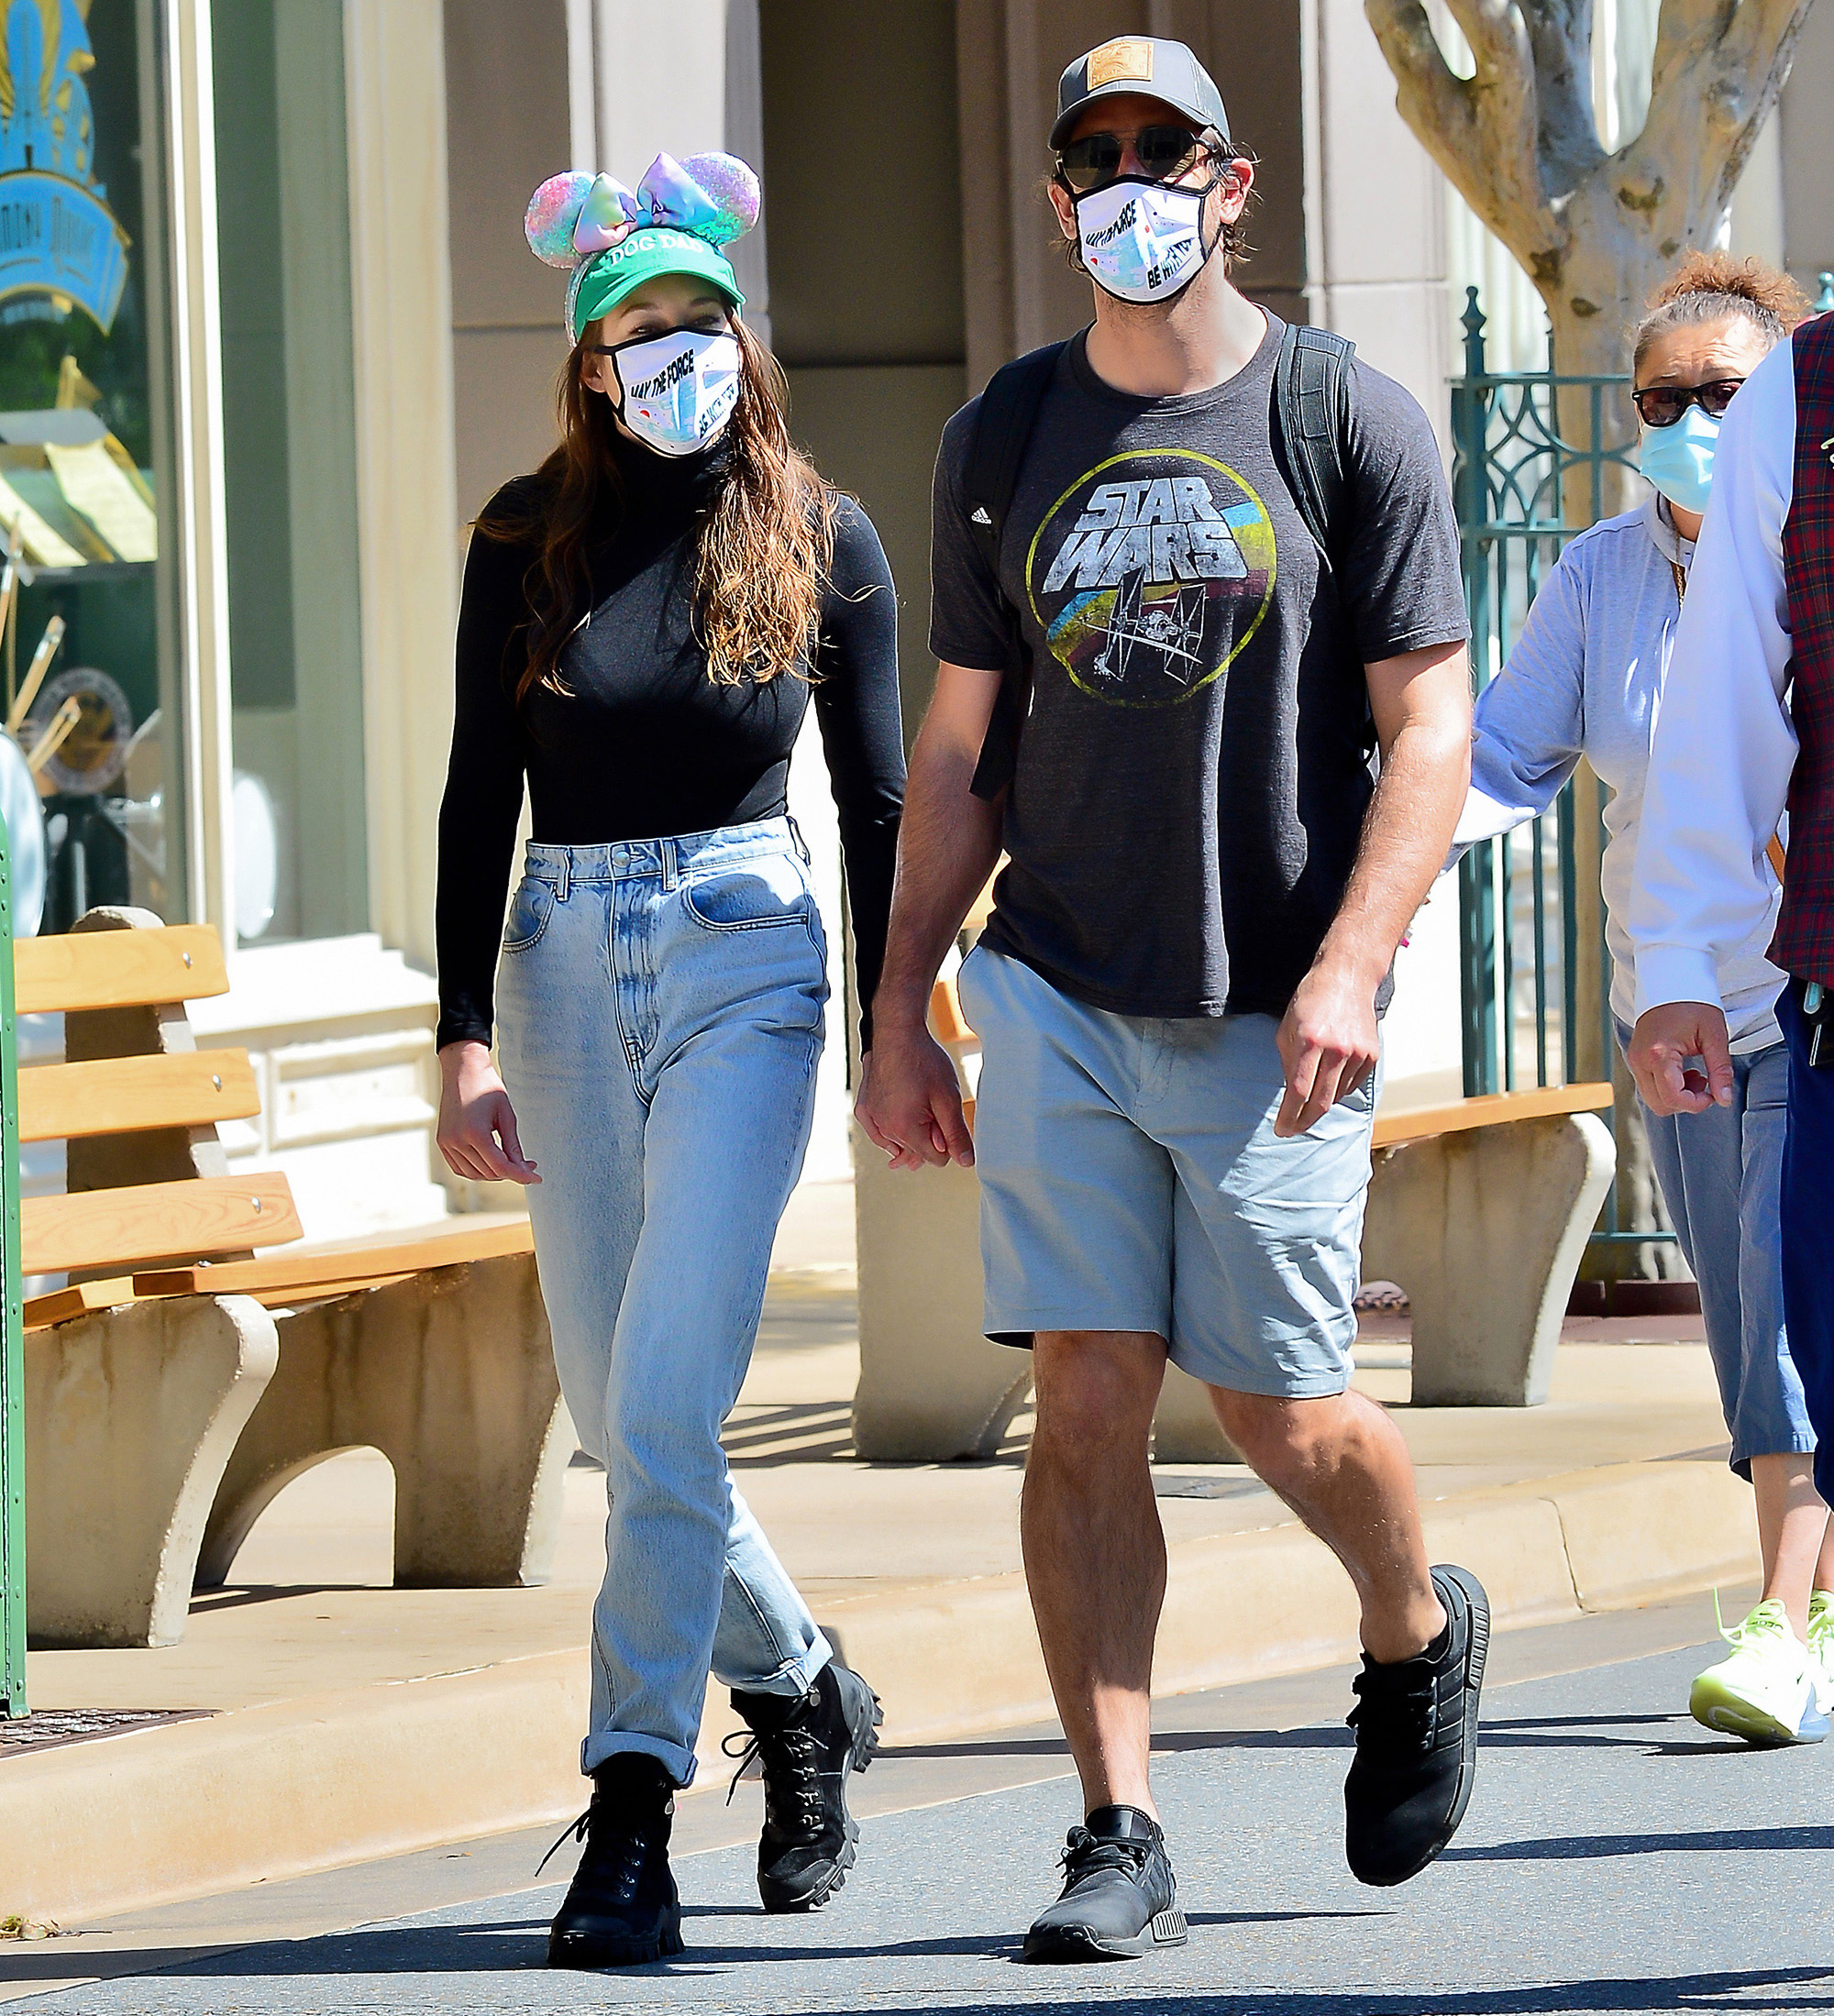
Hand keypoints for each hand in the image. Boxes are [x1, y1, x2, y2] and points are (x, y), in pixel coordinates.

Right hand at [437, 1040, 539, 1183]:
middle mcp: (456, 1141)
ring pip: (474, 1174)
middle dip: (511, 1173)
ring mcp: (447, 1143)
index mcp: (474, 1133)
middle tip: (528, 1165)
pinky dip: (477, 1170)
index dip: (521, 1176)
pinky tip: (491, 1162)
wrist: (462, 1069)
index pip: (501, 1167)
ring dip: (494, 1173)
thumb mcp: (506, 1115)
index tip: (537, 1179)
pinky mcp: (442, 1142)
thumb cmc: (487, 1087)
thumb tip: (524, 1169)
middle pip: (488, 1173)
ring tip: (511, 1162)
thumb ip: (513, 1146)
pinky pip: (460, 1168)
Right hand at [854, 1029, 973, 1169]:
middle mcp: (883, 1130)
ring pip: (898, 1142)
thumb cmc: (924, 1062)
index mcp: (905, 1130)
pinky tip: (900, 1113)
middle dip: (930, 1136)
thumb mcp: (948, 1098)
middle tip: (934, 1106)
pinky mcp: (864, 1108)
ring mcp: (871, 1119)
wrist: (898, 1033)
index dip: (948, 1140)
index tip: (947, 1117)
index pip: (936, 1159)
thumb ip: (956, 1133)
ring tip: (919, 1102)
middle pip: (916, 1152)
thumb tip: (965, 1161)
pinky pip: (879, 1131)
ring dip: (911, 1131)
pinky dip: (891, 1126)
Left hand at [1274, 960, 1379, 1137]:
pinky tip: (1328, 1080)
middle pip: (1321, 1102)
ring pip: (1336, 1096)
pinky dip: (1337, 1090)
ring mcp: (1358, 1053)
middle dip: (1304, 1121)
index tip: (1281, 1130)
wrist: (1347, 979)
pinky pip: (1351, 1085)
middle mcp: (1337, 1049)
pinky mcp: (1372, 1056)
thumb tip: (1291, 1096)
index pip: (1298, 1091)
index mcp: (1311, 1041)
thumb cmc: (1310, 1001)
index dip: (1289, 1115)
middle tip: (1292, 1130)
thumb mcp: (1287, 1029)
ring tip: (1307, 1098)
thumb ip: (1288, 1064)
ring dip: (1319, 1102)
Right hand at [1627, 1002, 1733, 1115]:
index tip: (1713, 1093)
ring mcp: (1634, 1060)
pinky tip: (1683, 1070)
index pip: (1673, 1098)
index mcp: (1658, 1054)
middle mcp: (1640, 1060)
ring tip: (1694, 1074)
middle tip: (1705, 1082)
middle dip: (1686, 1102)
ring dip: (1676, 1096)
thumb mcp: (1714, 1036)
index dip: (1697, 1104)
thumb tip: (1724, 1100)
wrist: (1669, 982)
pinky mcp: (1636, 1059)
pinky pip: (1650, 1087)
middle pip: (1660, 1105)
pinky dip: (1668, 1087)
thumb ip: (1720, 1071)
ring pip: (1653, 1099)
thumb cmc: (1694, 1004)